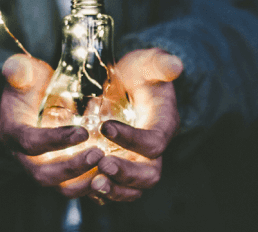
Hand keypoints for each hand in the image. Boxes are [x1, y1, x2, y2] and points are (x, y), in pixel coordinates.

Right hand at [0, 54, 103, 197]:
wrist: (29, 104)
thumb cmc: (29, 86)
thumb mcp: (23, 74)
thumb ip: (19, 70)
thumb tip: (15, 68)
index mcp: (12, 132)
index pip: (29, 142)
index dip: (54, 140)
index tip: (83, 132)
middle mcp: (24, 158)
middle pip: (43, 175)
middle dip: (71, 168)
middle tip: (99, 154)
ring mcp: (42, 169)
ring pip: (61, 187)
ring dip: (85, 182)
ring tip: (109, 167)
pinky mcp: (59, 175)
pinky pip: (75, 188)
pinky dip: (94, 186)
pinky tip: (113, 174)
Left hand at [89, 48, 182, 201]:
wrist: (128, 85)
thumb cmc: (138, 73)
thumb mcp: (147, 63)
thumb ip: (159, 63)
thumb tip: (175, 65)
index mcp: (162, 126)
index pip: (153, 142)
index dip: (132, 139)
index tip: (105, 127)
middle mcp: (151, 151)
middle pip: (148, 175)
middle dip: (126, 174)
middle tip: (102, 165)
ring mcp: (135, 162)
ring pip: (132, 189)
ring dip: (113, 190)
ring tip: (93, 183)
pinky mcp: (118, 168)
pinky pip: (113, 190)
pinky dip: (100, 194)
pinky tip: (82, 185)